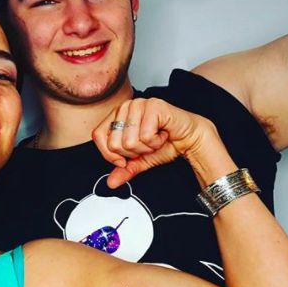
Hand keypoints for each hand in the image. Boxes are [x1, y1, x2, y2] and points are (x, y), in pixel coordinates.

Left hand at [92, 98, 230, 187]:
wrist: (189, 139)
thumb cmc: (165, 144)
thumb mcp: (139, 160)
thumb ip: (124, 169)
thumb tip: (110, 182)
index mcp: (117, 115)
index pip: (98, 136)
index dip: (111, 154)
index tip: (127, 158)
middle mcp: (126, 106)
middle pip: (115, 142)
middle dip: (134, 152)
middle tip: (147, 144)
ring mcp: (139, 104)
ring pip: (129, 141)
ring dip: (146, 147)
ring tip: (156, 139)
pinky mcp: (153, 106)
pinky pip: (145, 136)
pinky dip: (156, 142)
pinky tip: (163, 134)